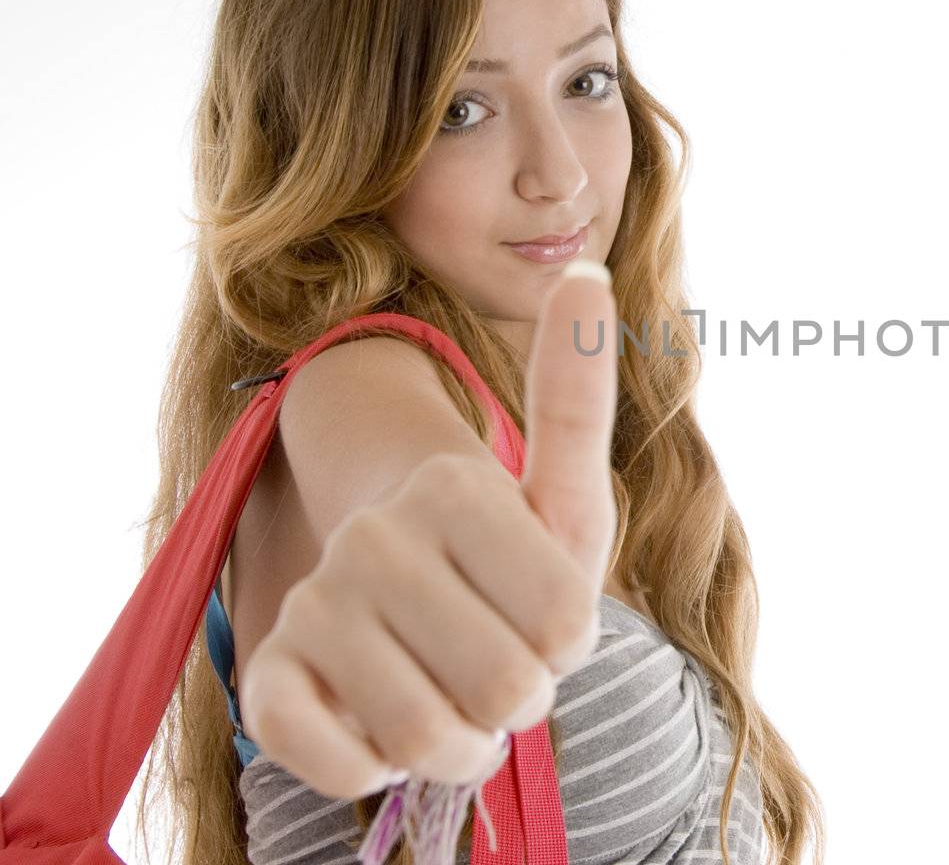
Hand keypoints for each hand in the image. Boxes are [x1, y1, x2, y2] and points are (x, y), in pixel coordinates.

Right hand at [239, 261, 619, 798]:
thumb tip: (587, 271)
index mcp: (455, 483)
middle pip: (507, 688)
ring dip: (461, 742)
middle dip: (520, 696)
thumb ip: (576, 396)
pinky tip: (379, 724)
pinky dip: (381, 767)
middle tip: (496, 660)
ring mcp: (315, 605)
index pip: (566, 627)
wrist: (407, 615)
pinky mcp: (269, 682)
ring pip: (430, 739)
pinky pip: (344, 766)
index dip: (570, 643)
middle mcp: (374, 535)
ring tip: (450, 695)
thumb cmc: (510, 565)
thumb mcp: (567, 497)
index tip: (546, 617)